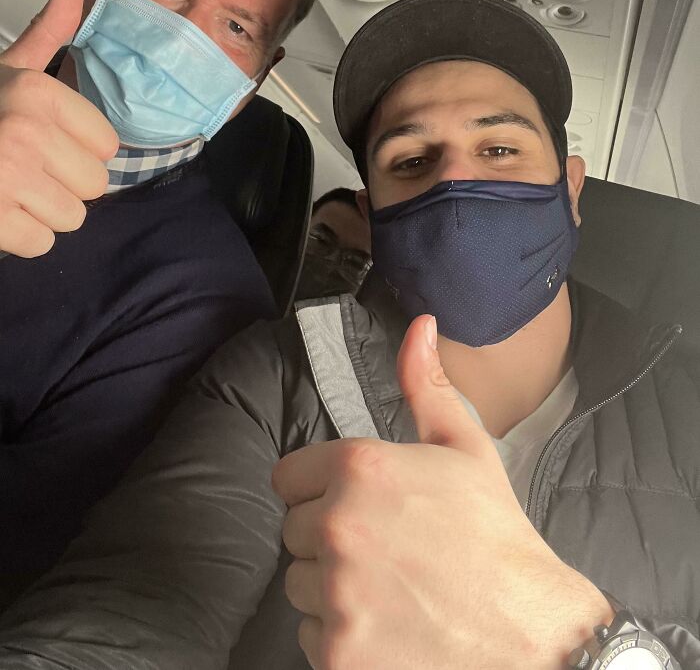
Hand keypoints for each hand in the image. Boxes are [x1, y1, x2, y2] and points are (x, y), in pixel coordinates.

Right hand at [0, 0, 117, 256]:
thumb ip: (46, 33)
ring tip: (7, 189)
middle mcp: (23, 129)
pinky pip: (41, 244)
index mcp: (35, 91)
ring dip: (41, 213)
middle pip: (94, 186)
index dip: (77, 151)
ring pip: (72, 218)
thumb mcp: (8, 71)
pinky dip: (18, 238)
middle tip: (20, 169)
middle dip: (61, 185)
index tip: (38, 141)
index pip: (107, 146)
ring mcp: (4, 175)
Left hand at [273, 315, 613, 669]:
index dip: (319, 488)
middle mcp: (338, 527)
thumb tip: (418, 327)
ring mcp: (336, 594)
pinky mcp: (338, 652)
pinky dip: (339, 633)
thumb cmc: (495, 535)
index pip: (288, 476)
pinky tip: (386, 624)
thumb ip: (426, 384)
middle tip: (382, 546)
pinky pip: (310, 635)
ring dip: (330, 585)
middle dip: (327, 535)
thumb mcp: (464, 446)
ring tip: (387, 585)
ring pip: (298, 583)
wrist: (530, 631)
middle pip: (293, 529)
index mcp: (359, 469)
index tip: (353, 502)